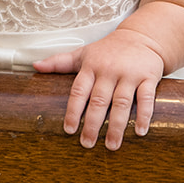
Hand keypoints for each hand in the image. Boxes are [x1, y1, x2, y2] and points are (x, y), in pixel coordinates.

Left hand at [34, 30, 164, 149]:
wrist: (141, 37)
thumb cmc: (108, 50)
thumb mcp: (83, 53)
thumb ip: (59, 62)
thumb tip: (35, 66)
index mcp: (91, 66)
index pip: (79, 90)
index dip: (73, 111)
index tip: (69, 130)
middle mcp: (109, 70)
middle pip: (99, 100)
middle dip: (93, 124)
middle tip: (87, 143)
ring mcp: (129, 74)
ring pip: (122, 102)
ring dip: (117, 126)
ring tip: (112, 145)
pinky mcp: (148, 77)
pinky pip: (146, 98)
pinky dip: (144, 115)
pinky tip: (140, 131)